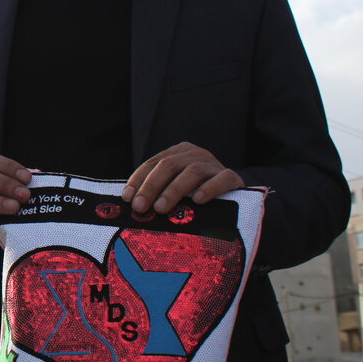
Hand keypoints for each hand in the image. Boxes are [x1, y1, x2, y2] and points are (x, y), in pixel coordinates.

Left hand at [123, 142, 242, 213]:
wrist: (234, 192)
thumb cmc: (196, 193)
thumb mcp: (175, 188)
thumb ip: (158, 192)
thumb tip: (133, 207)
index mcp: (177, 153)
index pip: (153, 163)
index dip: (138, 180)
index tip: (127, 198)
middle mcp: (194, 154)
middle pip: (169, 165)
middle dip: (151, 187)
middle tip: (140, 207)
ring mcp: (214, 164)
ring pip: (192, 171)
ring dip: (174, 190)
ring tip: (161, 208)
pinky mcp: (232, 176)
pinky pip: (222, 179)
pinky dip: (209, 188)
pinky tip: (198, 200)